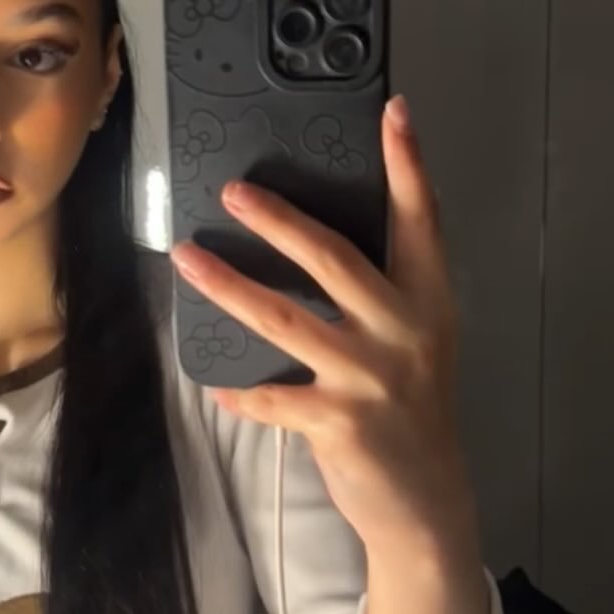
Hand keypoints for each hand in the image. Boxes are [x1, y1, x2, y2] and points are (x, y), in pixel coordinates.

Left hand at [170, 95, 479, 568]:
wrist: (427, 502)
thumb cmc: (412, 409)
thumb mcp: (413, 343)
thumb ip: (379, 298)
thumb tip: (309, 246)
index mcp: (427, 303)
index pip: (422, 222)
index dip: (409, 167)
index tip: (394, 111)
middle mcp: (404, 331)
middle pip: (335, 260)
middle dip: (281, 221)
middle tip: (233, 190)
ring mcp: (371, 377)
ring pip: (285, 319)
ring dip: (229, 287)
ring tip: (187, 259)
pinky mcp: (339, 422)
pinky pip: (271, 397)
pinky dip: (240, 392)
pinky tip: (216, 385)